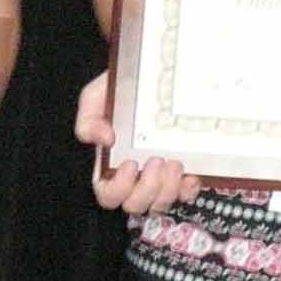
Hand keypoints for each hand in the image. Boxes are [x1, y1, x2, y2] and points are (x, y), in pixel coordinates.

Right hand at [75, 69, 200, 215]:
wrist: (156, 75)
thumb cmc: (122, 89)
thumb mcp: (96, 97)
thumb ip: (89, 120)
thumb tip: (104, 140)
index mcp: (109, 164)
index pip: (107, 195)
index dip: (118, 189)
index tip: (129, 163)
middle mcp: (134, 176)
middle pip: (135, 205)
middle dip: (147, 188)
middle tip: (156, 160)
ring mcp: (159, 177)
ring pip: (160, 204)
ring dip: (168, 189)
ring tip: (175, 162)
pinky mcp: (183, 173)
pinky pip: (185, 194)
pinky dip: (188, 189)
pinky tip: (191, 172)